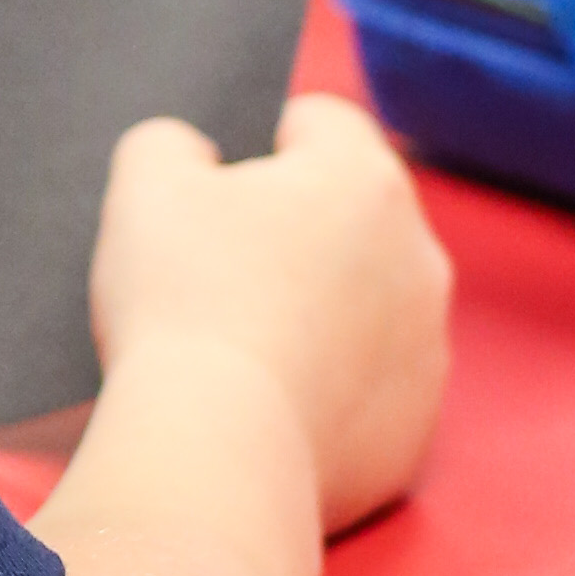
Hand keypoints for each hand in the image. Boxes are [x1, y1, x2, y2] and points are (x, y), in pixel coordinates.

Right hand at [88, 97, 453, 534]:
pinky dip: (329, 393)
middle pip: (351, 219)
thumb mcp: (147, 185)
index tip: (216, 194)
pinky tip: (269, 405)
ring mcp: (427, 348)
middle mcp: (419, 255)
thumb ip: (170, 143)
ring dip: (320, 314)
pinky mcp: (414, 427)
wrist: (214, 452)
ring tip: (243, 346)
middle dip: (296, 236)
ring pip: (369, 307)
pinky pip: (371, 391)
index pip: (319, 123)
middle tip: (220, 274)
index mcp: (364, 178)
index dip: (258, 146)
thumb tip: (193, 158)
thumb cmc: (184, 305)